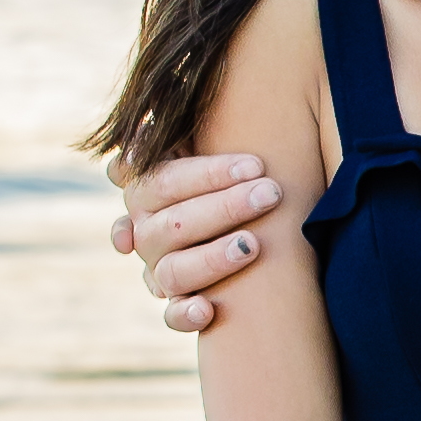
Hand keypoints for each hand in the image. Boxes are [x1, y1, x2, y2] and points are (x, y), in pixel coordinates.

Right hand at [111, 145, 279, 335]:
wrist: (261, 235)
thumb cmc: (244, 178)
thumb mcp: (224, 151)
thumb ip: (197, 126)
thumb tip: (166, 104)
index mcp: (151, 192)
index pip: (162, 180)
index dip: (207, 173)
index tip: (256, 164)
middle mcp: (149, 232)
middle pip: (169, 224)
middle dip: (223, 207)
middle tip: (271, 193)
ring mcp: (161, 271)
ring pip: (172, 270)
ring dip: (211, 258)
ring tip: (253, 245)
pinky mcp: (181, 306)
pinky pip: (172, 317)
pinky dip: (184, 314)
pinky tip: (207, 309)